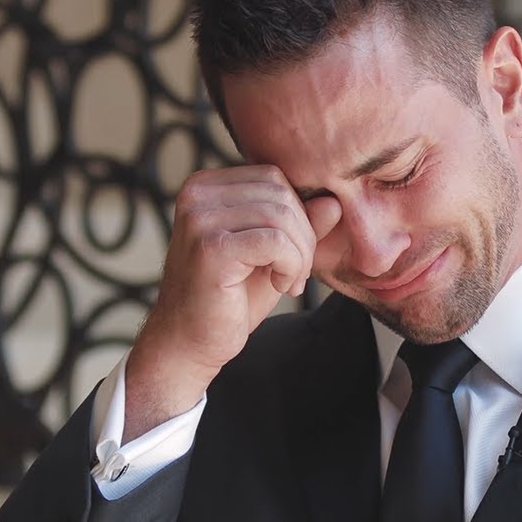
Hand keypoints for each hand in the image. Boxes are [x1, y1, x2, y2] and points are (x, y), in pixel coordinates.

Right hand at [124, 166, 340, 440]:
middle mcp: (196, 194)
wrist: (188, 345)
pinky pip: (276, 241)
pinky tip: (281, 287)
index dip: (298, 214)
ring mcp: (200, 219)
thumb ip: (299, 224)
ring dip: (299, 255)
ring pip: (282, 216)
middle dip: (303, 236)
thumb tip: (333, 200)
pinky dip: (291, 266)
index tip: (294, 256)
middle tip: (296, 275)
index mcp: (205, 186)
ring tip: (289, 283)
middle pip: (280, 193)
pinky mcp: (210, 248)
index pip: (274, 176)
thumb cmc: (229, 300)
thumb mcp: (272, 254)